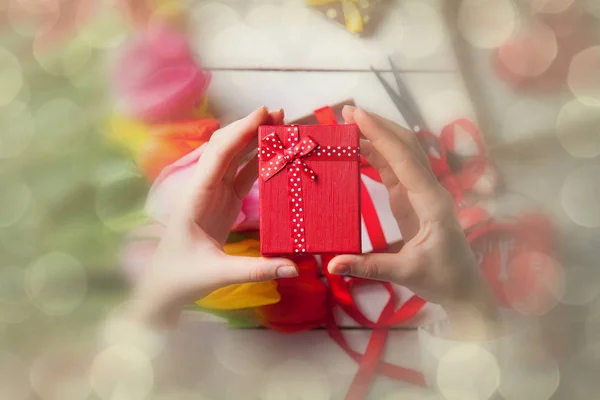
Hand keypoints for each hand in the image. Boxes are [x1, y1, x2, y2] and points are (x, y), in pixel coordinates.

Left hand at [129, 107, 296, 327]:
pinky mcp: (224, 203)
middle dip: (250, 128)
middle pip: (227, 148)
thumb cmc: (183, 277)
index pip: (218, 155)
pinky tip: (276, 155)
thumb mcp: (218, 274)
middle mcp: (204, 188)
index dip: (240, 132)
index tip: (263, 113)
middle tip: (279, 114)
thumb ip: (256, 270)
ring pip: (235, 158)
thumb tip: (293, 267)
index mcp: (196, 197)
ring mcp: (214, 194)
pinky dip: (258, 162)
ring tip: (281, 126)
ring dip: (255, 141)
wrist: (165, 286)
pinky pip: (242, 175)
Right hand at [328, 107, 498, 337]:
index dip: (380, 136)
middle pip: (406, 146)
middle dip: (379, 126)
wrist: (463, 287)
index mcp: (432, 202)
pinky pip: (395, 170)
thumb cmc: (441, 278)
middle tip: (348, 112)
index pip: (405, 160)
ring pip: (402, 154)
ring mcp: (421, 192)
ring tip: (349, 124)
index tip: (357, 115)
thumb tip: (331, 264)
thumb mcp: (405, 273)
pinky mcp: (413, 199)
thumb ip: (368, 267)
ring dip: (378, 137)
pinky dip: (377, 156)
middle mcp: (429, 189)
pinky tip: (359, 149)